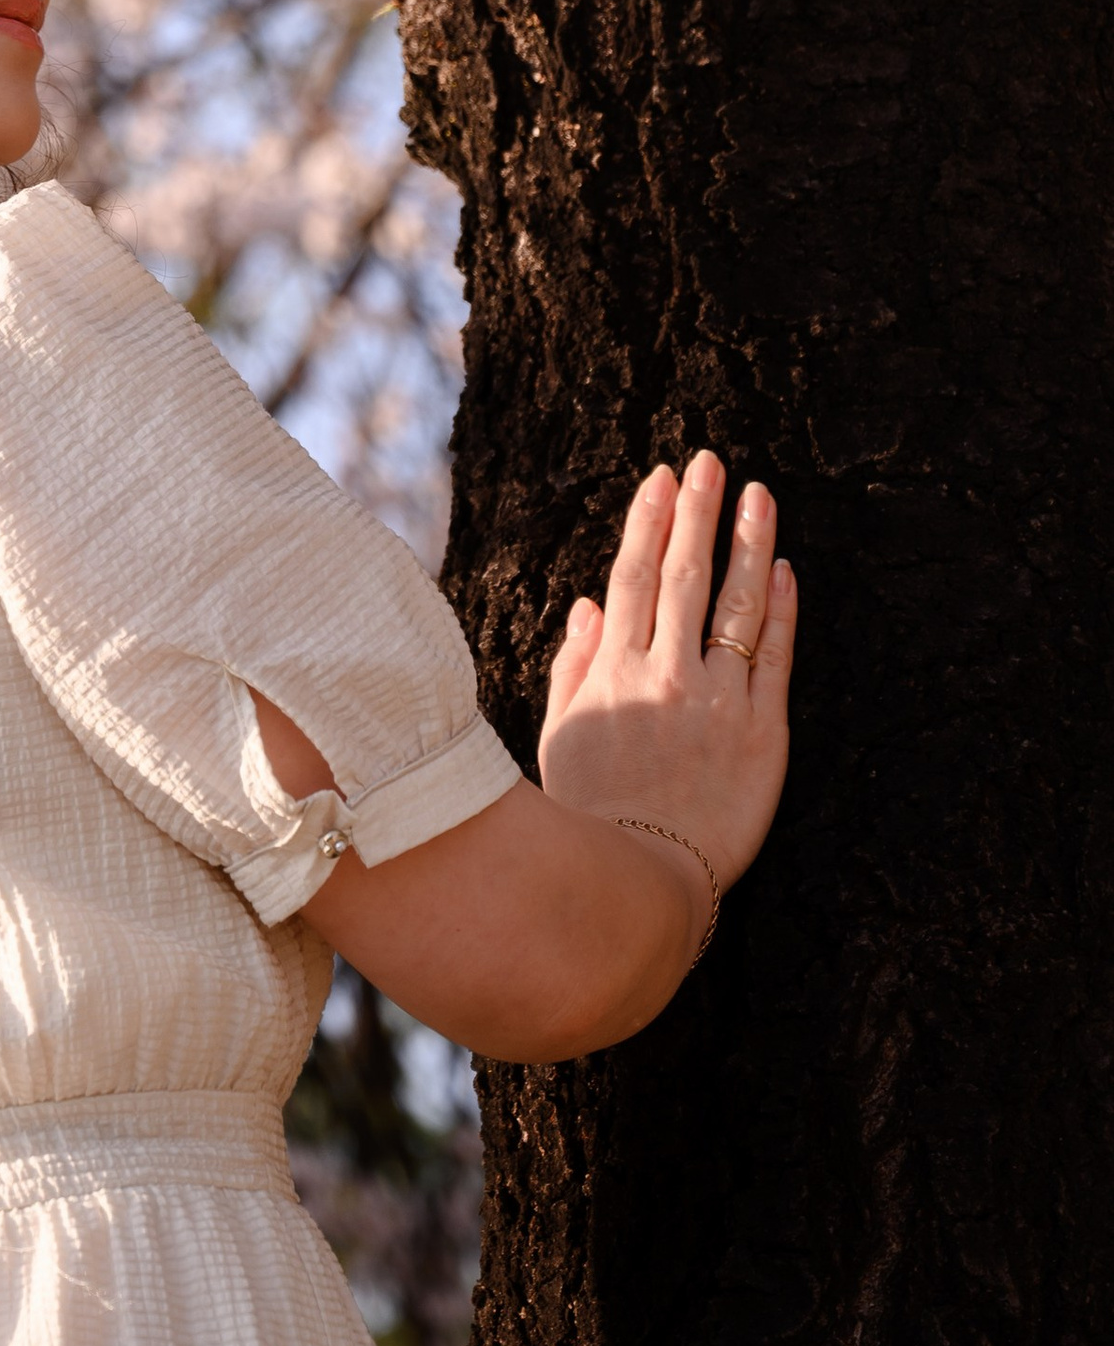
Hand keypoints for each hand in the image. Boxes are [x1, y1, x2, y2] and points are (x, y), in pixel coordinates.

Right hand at [538, 453, 795, 895]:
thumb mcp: (560, 735)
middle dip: (699, 513)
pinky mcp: (763, 733)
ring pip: (738, 605)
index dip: (649, 522)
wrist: (640, 883)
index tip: (664, 479)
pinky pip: (775, 658)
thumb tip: (589, 604)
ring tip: (760, 496)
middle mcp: (667, 674)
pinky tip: (785, 571)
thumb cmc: (591, 813)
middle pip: (685, 575)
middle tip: (711, 461)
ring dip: (749, 544)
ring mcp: (719, 701)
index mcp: (614, 671)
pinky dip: (781, 610)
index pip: (634, 576)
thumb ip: (574, 665)